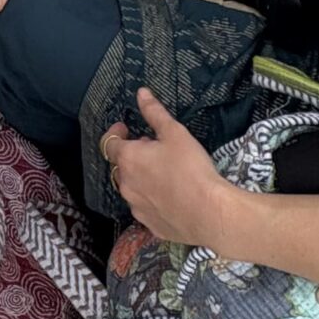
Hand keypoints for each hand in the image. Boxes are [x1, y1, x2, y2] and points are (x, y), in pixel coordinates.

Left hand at [101, 88, 231, 244]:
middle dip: (132, 156)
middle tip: (153, 149)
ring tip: (164, 173)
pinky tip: (171, 197)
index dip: (116, 133)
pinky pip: (145, 208)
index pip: (109, 144)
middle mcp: (126, 185)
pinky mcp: (151, 226)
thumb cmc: (191, 168)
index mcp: (129, 160)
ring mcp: (137, 208)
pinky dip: (152, 199)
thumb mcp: (175, 133)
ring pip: (132, 189)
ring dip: (141, 178)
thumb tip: (141, 93)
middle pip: (121, 167)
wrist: (209, 213)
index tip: (126, 128)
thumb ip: (155, 112)